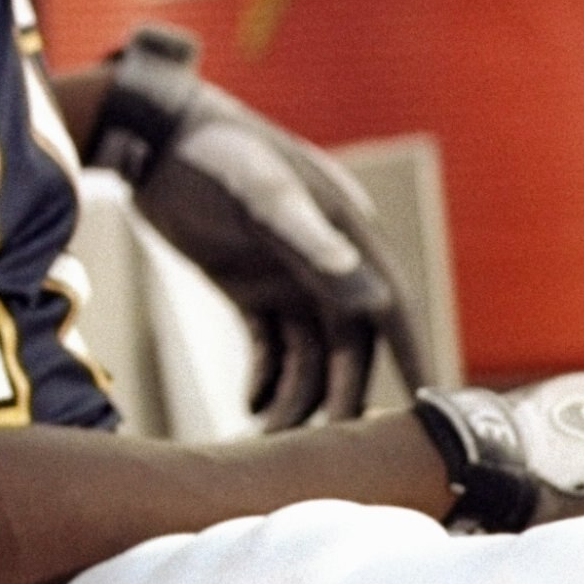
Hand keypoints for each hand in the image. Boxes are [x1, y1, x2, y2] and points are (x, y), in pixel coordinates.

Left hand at [117, 79, 422, 426]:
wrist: (153, 134)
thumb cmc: (216, 151)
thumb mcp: (262, 192)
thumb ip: (310, 240)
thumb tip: (371, 295)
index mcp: (346, 235)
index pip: (392, 307)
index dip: (411, 357)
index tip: (430, 409)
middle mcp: (326, 261)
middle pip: (349, 345)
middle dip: (340, 396)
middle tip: (318, 449)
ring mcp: (287, 275)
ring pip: (309, 354)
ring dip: (297, 397)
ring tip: (266, 437)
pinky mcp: (249, 286)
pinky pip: (271, 346)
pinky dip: (266, 378)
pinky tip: (250, 404)